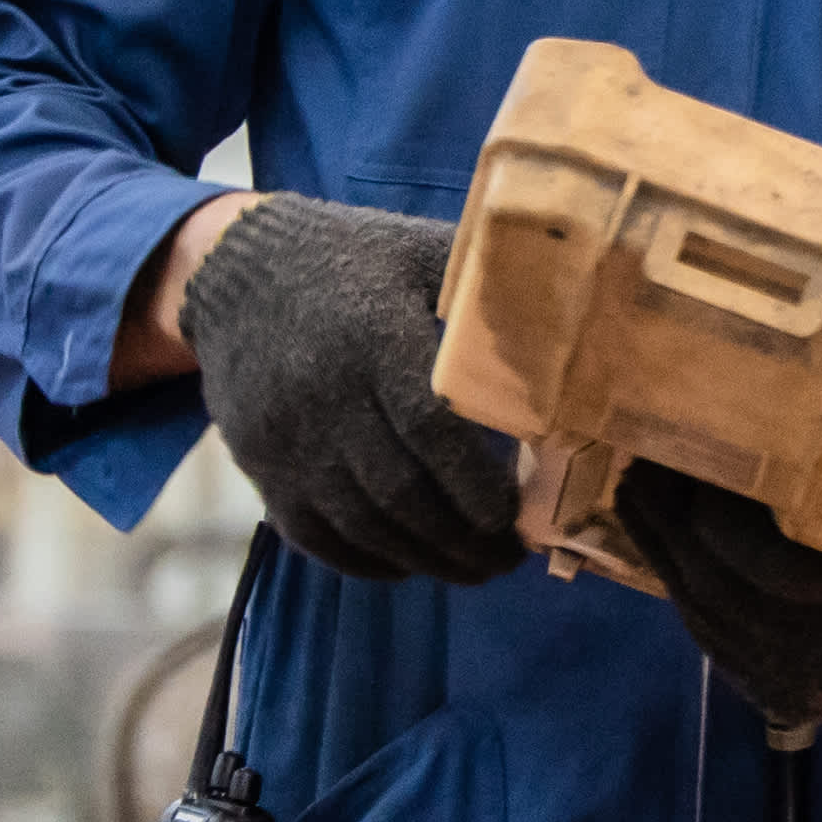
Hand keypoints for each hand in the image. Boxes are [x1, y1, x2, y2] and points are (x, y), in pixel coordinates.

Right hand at [181, 198, 525, 584]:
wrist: (239, 268)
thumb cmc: (357, 258)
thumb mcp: (426, 252)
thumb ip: (494, 291)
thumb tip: (582, 324)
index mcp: (376, 339)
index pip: (432, 430)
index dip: (476, 484)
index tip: (518, 517)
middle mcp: (325, 395)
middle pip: (400, 491)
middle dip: (461, 539)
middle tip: (507, 560)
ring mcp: (286, 437)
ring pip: (360, 522)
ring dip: (421, 558)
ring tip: (471, 569)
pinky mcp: (258, 463)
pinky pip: (310, 533)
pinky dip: (362, 562)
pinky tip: (406, 566)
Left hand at [612, 465, 821, 730]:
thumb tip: (770, 415)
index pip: (749, 548)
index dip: (707, 500)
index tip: (691, 447)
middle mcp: (816, 645)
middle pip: (711, 578)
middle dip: (668, 518)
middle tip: (642, 460)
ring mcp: (790, 679)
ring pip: (701, 611)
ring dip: (662, 551)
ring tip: (638, 496)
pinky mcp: (775, 697)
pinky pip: (712, 639)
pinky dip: (685, 590)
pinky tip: (668, 551)